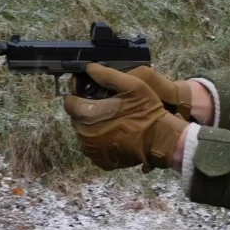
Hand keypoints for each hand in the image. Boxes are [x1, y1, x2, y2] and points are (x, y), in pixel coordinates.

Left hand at [63, 63, 187, 170]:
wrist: (160, 139)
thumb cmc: (146, 111)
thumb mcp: (131, 85)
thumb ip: (106, 75)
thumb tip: (89, 68)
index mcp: (88, 114)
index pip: (69, 103)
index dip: (77, 96)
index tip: (87, 94)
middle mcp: (85, 134)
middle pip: (76, 118)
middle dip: (85, 111)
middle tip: (104, 107)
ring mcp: (93, 150)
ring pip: (84, 133)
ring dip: (92, 126)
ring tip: (110, 121)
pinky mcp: (101, 160)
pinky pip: (93, 147)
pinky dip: (99, 141)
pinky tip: (113, 134)